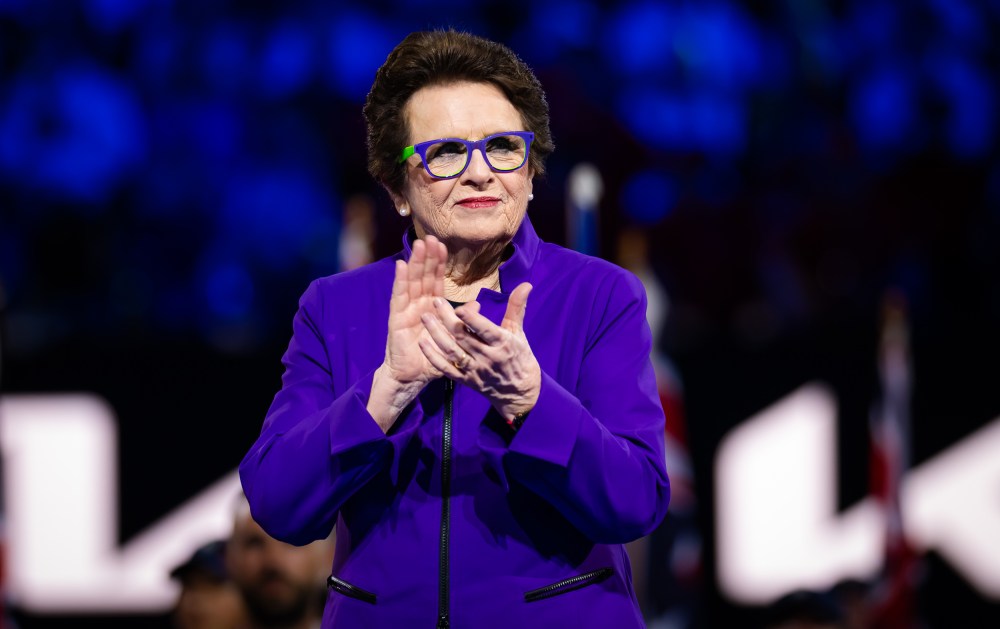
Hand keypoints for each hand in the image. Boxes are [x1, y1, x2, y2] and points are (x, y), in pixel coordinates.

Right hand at [368, 235, 448, 429]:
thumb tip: (478, 304)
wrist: (414, 376)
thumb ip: (465, 321)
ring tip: (418, 245)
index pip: (436, 280)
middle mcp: (419, 305)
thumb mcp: (454, 338)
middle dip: (427, 257)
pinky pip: (399, 296)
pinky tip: (402, 266)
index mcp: (433, 308)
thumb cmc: (433, 358)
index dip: (439, 263)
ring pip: (412, 281)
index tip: (443, 245)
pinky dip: (400, 281)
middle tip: (431, 237)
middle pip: (424, 276)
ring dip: (415, 263)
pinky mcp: (397, 318)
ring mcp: (407, 310)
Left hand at [419, 282, 540, 420]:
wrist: (519, 393)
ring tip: (425, 318)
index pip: (485, 330)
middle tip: (435, 301)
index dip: (472, 319)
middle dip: (448, 319)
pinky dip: (433, 357)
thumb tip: (526, 284)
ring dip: (437, 334)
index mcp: (502, 344)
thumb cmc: (520, 358)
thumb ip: (517, 307)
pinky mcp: (465, 380)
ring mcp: (474, 370)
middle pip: (464, 337)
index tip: (459, 307)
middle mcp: (487, 357)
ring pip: (452, 352)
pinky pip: (446, 369)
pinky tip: (422, 343)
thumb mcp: (519, 333)